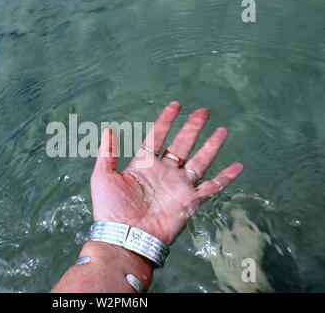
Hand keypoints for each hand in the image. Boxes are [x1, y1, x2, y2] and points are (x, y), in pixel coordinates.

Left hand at [90, 102, 243, 244]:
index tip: (176, 105)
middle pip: (182, 145)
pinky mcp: (190, 202)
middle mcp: (164, 173)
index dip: (166, 121)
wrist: (125, 237)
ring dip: (211, 146)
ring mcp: (178, 187)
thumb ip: (107, 154)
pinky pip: (212, 187)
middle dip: (193, 128)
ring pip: (200, 161)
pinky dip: (226, 178)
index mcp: (144, 165)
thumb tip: (109, 130)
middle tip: (204, 111)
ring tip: (222, 130)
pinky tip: (238, 166)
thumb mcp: (103, 177)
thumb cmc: (111, 209)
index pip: (158, 137)